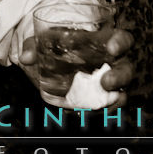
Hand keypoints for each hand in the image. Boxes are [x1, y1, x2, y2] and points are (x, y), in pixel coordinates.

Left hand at [17, 27, 133, 107]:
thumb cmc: (55, 46)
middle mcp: (111, 63)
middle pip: (126, 69)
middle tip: (106, 82)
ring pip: (121, 93)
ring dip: (113, 101)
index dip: (121, 43)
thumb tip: (26, 58)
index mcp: (103, 42)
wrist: (53, 63)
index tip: (112, 48)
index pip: (122, 39)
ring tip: (97, 106)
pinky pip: (106, 108)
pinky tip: (83, 114)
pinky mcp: (100, 99)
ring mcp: (108, 83)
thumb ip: (34, 45)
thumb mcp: (44, 41)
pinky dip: (97, 113)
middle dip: (120, 76)